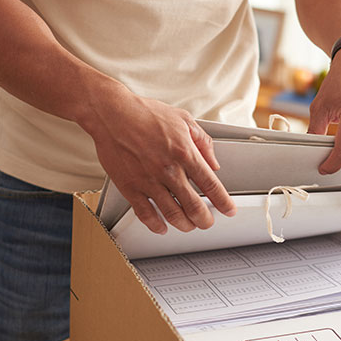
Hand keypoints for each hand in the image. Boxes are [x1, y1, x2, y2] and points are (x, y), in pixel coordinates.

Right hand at [83, 90, 236, 233]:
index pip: (211, 185)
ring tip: (189, 226)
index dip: (223, 201)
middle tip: (207, 222)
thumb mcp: (183, 119)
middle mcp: (168, 170)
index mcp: (184, 153)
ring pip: (172, 214)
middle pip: (194, 206)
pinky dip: (156, 225)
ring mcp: (149, 181)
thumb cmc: (144, 113)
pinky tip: (161, 227)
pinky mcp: (130, 187)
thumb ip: (202, 142)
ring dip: (184, 225)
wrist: (112, 114)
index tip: (229, 210)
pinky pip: (145, 214)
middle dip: (205, 219)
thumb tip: (213, 163)